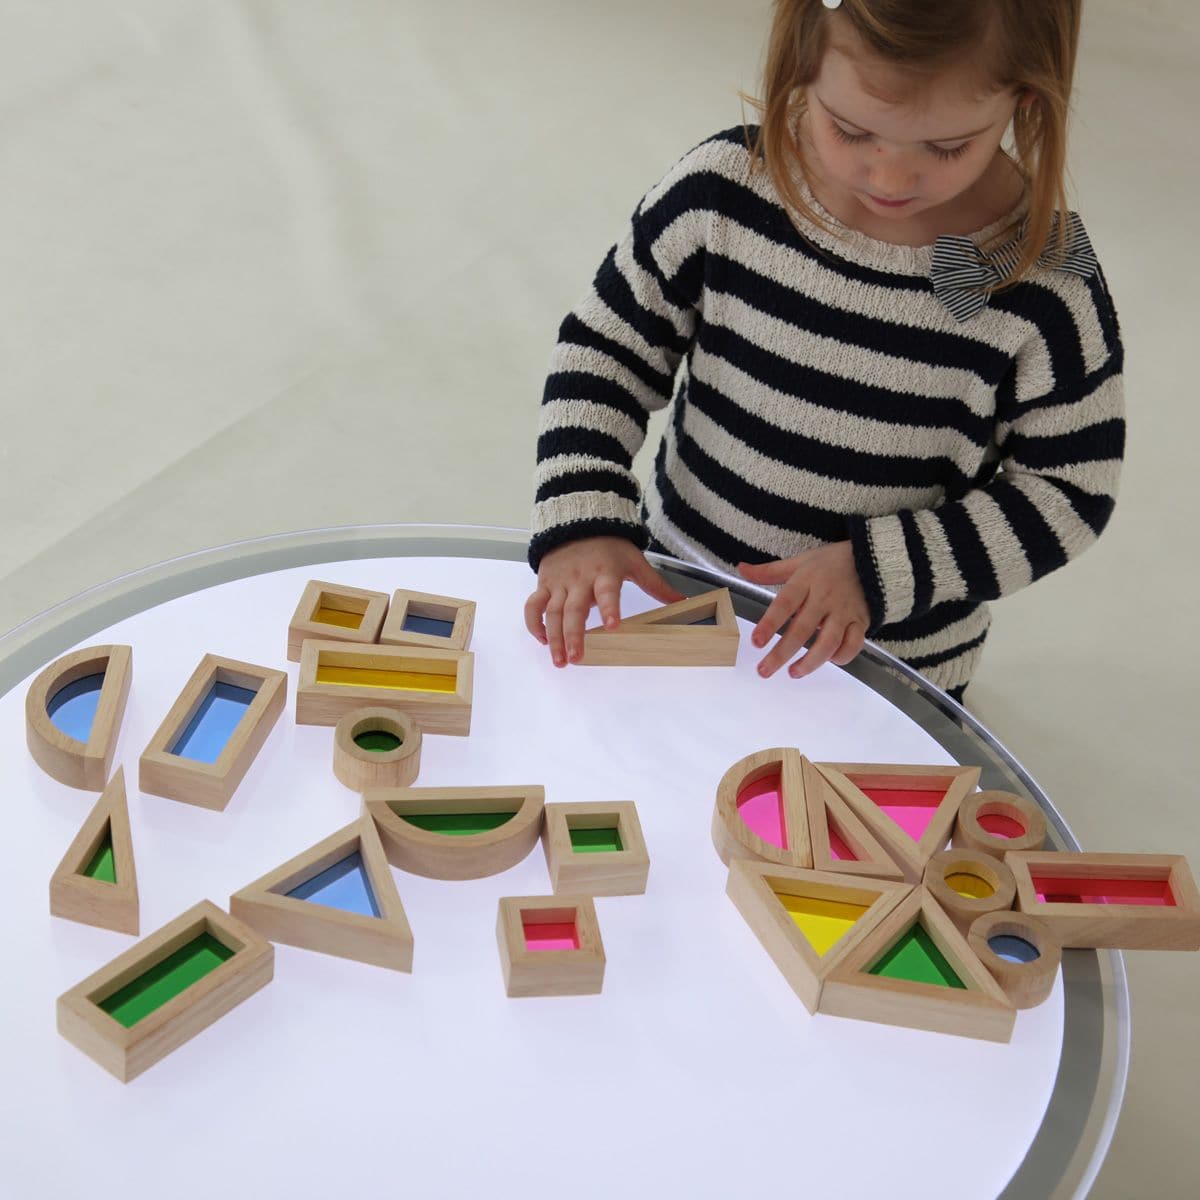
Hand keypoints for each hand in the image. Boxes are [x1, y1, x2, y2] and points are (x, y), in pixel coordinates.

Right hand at [525, 537, 685, 666]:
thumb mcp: (635, 563)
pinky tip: (542, 641)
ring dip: (554, 637)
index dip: (609, 608)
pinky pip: (534, 605)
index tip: (613, 626)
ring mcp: (560, 583)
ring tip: (560, 660)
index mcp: (605, 573)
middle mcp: (580, 579)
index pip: (608, 591)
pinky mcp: (545, 584)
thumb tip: (682, 602)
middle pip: (574, 609)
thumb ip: (656, 586)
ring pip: (553, 612)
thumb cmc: (610, 547)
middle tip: (577, 658)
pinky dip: (534, 624)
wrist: (579, 524)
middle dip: (574, 635)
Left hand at [737, 542, 869, 679]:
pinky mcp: (861, 622)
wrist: (872, 558)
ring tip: (793, 673)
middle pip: (802, 630)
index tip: (756, 642)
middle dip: (782, 653)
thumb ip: (769, 571)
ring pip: (828, 642)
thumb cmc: (831, 562)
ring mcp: (844, 612)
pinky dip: (842, 657)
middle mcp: (825, 598)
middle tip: (764, 670)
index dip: (769, 624)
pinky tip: (828, 661)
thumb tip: (742, 569)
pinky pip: (853, 644)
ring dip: (810, 662)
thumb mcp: (799, 562)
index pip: (784, 604)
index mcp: (806, 582)